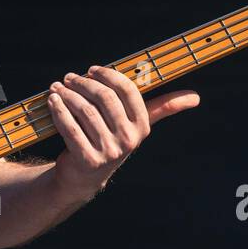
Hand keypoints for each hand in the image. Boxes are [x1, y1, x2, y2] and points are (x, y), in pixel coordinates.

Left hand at [46, 64, 199, 199]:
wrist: (85, 178)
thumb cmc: (111, 141)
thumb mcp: (135, 126)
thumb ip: (162, 108)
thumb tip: (195, 97)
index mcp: (142, 126)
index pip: (129, 91)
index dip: (108, 76)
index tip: (91, 70)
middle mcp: (129, 140)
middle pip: (105, 99)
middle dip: (83, 84)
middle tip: (68, 78)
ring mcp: (109, 152)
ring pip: (86, 112)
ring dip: (68, 96)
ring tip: (57, 88)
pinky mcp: (88, 161)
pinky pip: (71, 129)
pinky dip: (59, 112)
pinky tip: (52, 101)